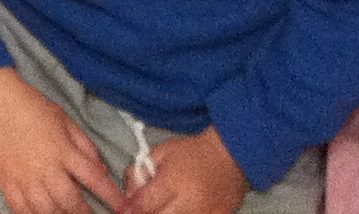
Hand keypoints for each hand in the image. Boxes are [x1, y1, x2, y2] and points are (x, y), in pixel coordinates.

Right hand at [0, 67, 123, 213]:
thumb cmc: (32, 107)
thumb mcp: (65, 120)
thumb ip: (85, 146)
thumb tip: (101, 169)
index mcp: (64, 151)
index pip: (94, 179)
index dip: (111, 196)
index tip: (123, 206)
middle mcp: (46, 168)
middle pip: (70, 201)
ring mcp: (25, 177)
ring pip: (47, 210)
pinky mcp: (7, 181)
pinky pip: (21, 209)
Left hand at [118, 127, 248, 213]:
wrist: (231, 152)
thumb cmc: (194, 150)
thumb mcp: (162, 152)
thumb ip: (144, 171)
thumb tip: (130, 192)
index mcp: (171, 182)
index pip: (144, 204)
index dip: (132, 208)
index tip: (127, 209)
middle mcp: (188, 201)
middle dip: (149, 212)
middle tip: (146, 207)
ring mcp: (205, 213)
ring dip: (168, 213)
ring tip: (169, 205)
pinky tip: (186, 208)